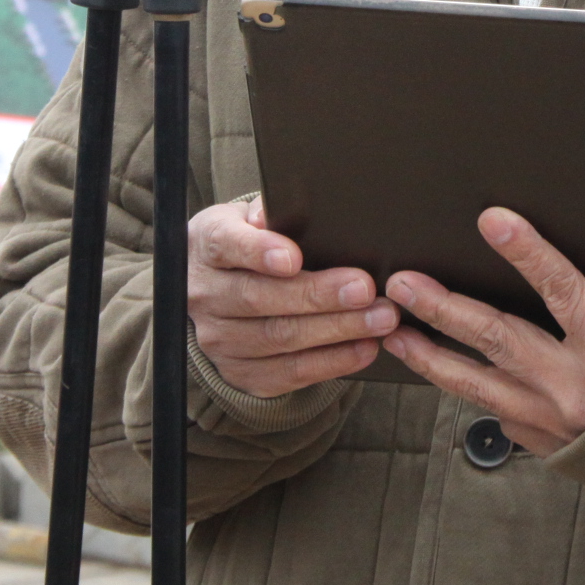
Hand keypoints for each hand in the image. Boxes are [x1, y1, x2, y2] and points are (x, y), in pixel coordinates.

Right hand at [186, 196, 397, 398]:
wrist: (214, 292)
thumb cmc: (246, 245)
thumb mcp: (248, 219)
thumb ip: (266, 213)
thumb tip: (271, 212)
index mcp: (208, 247)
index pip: (227, 246)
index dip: (259, 252)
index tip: (294, 258)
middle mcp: (206, 296)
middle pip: (260, 298)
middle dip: (318, 295)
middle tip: (365, 289)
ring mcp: (220, 339)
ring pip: (280, 337)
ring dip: (336, 330)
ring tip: (379, 319)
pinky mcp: (241, 372)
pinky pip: (289, 372)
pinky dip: (331, 362)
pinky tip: (363, 348)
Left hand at [380, 202, 584, 453]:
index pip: (562, 291)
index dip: (526, 253)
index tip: (492, 221)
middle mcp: (573, 387)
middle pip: (498, 338)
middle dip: (445, 308)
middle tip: (403, 283)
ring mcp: (549, 419)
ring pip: (477, 384)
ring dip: (431, 355)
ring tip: (393, 330)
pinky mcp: (537, 439)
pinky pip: (489, 410)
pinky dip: (457, 387)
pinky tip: (429, 364)